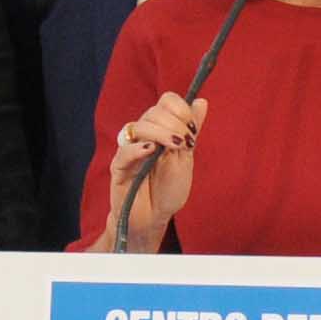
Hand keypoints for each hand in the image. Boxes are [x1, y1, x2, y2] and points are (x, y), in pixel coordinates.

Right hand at [104, 91, 206, 247]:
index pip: (166, 102)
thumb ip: (191, 130)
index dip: (180, 109)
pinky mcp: (118, 167)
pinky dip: (138, 148)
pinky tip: (151, 151)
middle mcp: (143, 135)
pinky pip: (125, 151)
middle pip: (153, 112)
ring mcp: (129, 149)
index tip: (192, 128)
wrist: (153, 218)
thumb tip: (202, 101)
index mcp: (160, 129)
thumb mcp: (186, 158)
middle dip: (174, 124)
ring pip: (139, 127)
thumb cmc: (168, 190)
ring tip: (174, 147)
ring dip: (160, 133)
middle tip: (186, 143)